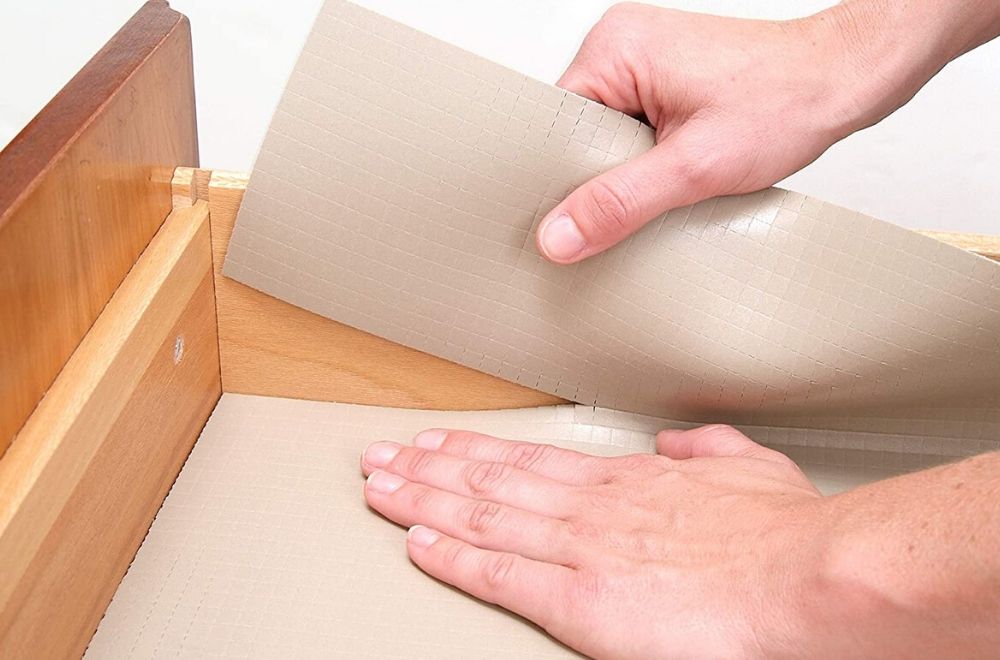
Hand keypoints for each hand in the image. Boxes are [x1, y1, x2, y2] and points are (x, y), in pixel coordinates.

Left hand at [361, 424, 825, 657]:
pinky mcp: (580, 602)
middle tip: (382, 455)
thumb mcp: (749, 467)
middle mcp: (591, 508)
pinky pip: (498, 575)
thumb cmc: (786, 531)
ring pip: (481, 516)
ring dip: (422, 499)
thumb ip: (706, 448)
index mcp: (629, 482)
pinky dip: (451, 557)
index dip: (477, 450)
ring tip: (379, 485)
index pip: (532, 460)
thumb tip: (676, 441)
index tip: (441, 442)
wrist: (806, 575)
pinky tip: (416, 542)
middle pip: (490, 480)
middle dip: (429, 467)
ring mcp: (580, 550)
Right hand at [535, 1, 996, 263]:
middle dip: (601, 176)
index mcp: (614, 48)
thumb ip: (620, 203)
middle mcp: (621, 46)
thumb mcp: (694, 167)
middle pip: (576, 134)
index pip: (553, 126)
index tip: (575, 217)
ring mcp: (642, 62)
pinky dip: (646, 161)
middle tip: (640, 197)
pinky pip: (630, 131)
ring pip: (604, 138)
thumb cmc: (785, 103)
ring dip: (629, 171)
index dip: (561, 177)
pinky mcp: (663, 81)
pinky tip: (672, 174)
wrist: (842, 81)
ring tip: (667, 179)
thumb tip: (559, 236)